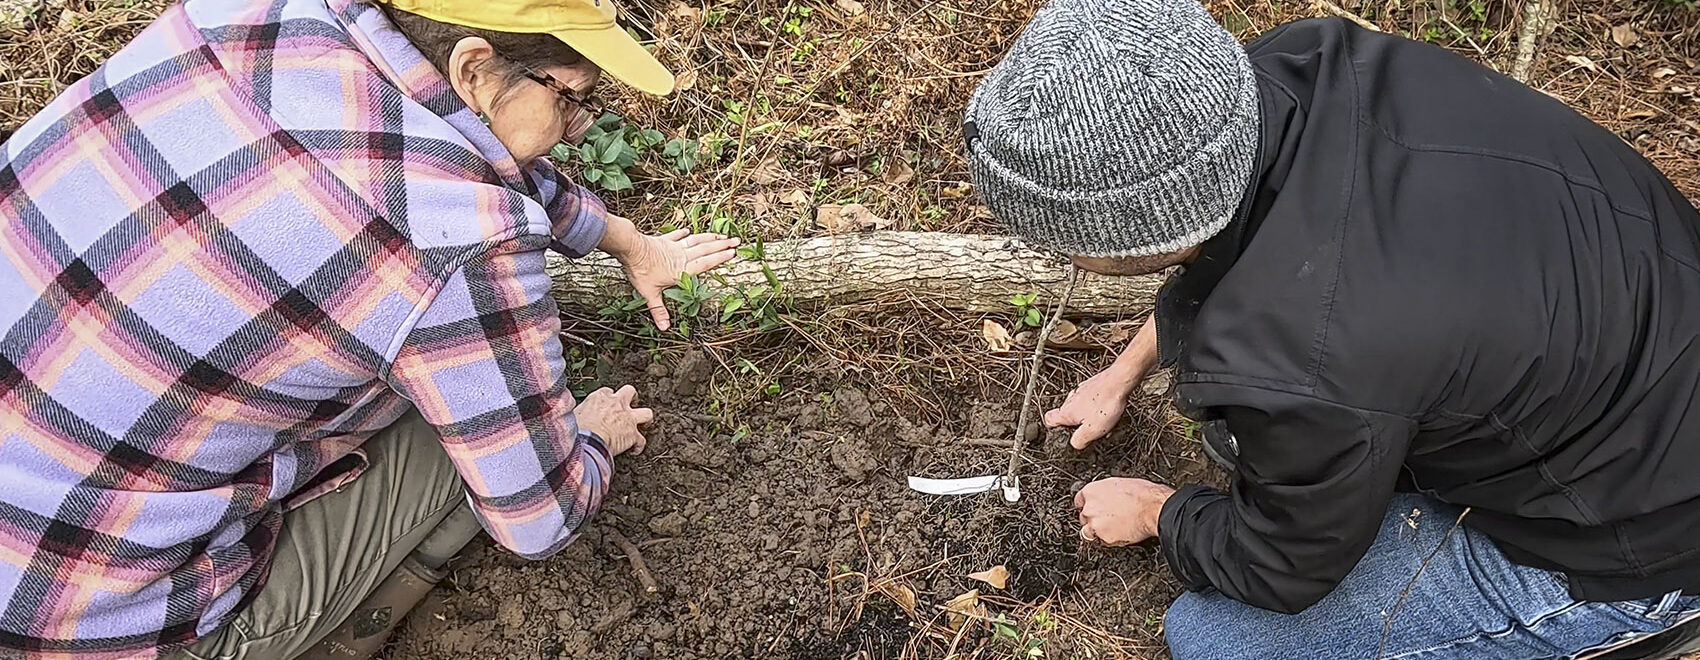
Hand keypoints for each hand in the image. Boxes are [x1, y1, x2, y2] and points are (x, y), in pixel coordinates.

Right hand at [573, 385, 653, 455]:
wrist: (587, 440)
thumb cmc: (577, 428)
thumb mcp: (574, 413)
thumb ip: (579, 411)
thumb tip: (570, 413)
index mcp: (600, 397)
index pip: (608, 391)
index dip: (609, 398)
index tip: (607, 405)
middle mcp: (617, 404)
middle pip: (630, 391)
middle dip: (632, 398)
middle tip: (630, 405)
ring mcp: (628, 418)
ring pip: (646, 413)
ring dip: (645, 419)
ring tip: (644, 424)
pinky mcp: (633, 434)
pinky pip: (642, 440)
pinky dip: (639, 446)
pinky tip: (635, 450)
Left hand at [604, 219, 739, 330]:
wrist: (630, 248)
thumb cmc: (640, 270)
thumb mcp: (650, 293)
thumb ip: (659, 310)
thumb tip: (664, 328)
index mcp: (681, 269)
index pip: (705, 263)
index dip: (719, 258)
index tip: (732, 253)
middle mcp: (681, 256)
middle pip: (706, 249)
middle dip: (722, 245)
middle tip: (736, 241)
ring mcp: (673, 247)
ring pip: (696, 241)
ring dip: (710, 238)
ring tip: (722, 235)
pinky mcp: (663, 240)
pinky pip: (676, 236)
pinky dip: (683, 234)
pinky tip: (688, 231)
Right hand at [1044, 366, 1139, 449]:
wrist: (1119, 382)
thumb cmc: (1106, 403)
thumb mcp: (1092, 431)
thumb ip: (1079, 440)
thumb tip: (1075, 444)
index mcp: (1067, 412)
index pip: (1049, 419)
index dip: (1052, 427)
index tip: (1058, 431)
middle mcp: (1071, 399)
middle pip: (1067, 413)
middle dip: (1076, 422)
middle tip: (1088, 429)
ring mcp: (1082, 390)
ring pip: (1080, 405)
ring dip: (1088, 413)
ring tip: (1101, 419)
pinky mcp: (1094, 385)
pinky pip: (1091, 398)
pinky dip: (1097, 404)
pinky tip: (1107, 408)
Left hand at [1075, 477, 1174, 545]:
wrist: (1153, 508)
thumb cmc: (1142, 494)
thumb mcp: (1118, 484)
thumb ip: (1106, 492)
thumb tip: (1106, 496)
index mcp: (1092, 491)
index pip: (1079, 500)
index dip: (1086, 505)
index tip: (1091, 508)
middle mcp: (1090, 508)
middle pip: (1083, 516)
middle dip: (1092, 518)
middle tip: (1106, 519)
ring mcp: (1096, 524)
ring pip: (1088, 532)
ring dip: (1097, 531)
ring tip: (1111, 528)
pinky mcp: (1105, 538)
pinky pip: (1102, 541)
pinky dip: (1109, 539)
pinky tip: (1120, 533)